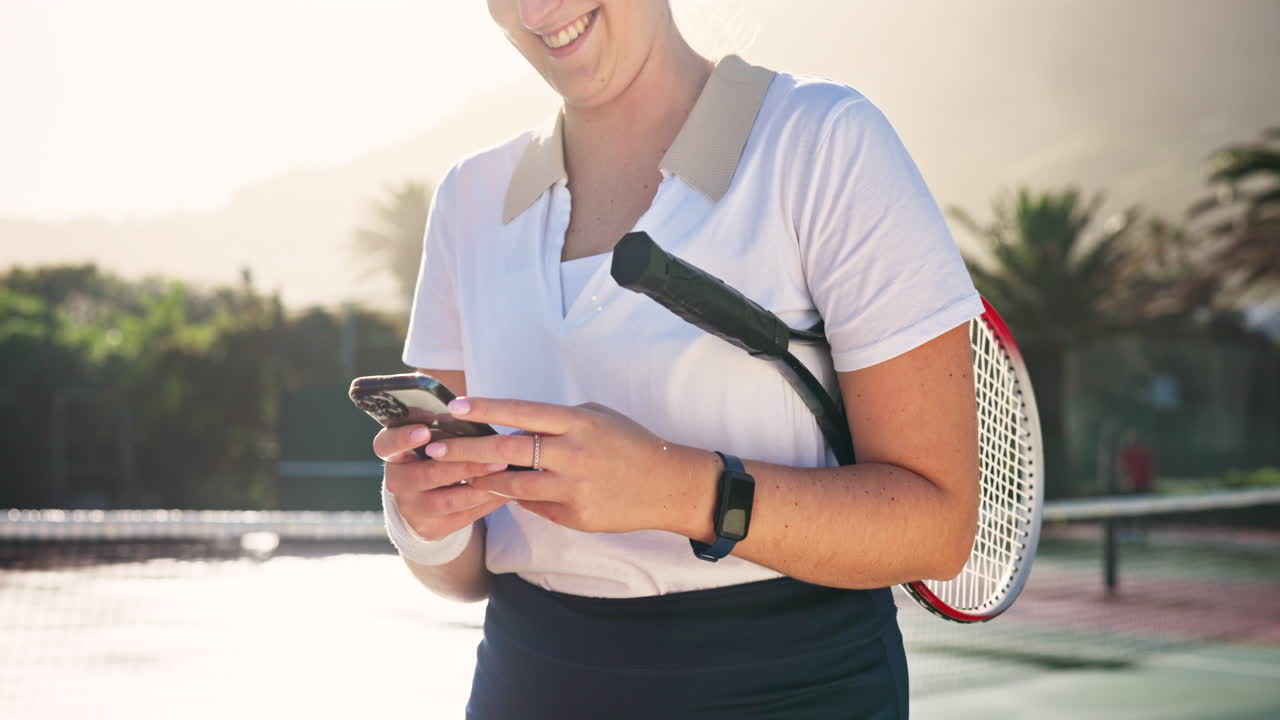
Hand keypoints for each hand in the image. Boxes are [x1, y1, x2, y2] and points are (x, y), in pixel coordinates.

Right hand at [373, 424, 510, 540]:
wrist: (425, 503)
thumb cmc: (436, 457)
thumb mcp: (433, 441)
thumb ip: (445, 430)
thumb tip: (476, 412)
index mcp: (393, 453)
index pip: (387, 444)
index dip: (403, 438)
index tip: (425, 431)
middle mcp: (396, 482)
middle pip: (427, 474)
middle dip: (464, 464)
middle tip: (494, 455)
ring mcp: (410, 508)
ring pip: (447, 499)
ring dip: (480, 485)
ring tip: (504, 471)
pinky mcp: (429, 528)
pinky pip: (462, 517)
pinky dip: (486, 503)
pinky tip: (506, 490)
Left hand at [418, 397, 717, 534]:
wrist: (667, 485)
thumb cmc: (629, 444)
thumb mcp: (596, 417)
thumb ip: (556, 421)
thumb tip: (514, 426)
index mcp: (578, 422)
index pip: (522, 412)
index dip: (486, 409)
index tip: (455, 407)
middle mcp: (573, 454)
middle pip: (507, 451)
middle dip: (465, 450)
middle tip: (433, 448)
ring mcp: (573, 489)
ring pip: (513, 486)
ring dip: (482, 480)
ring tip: (458, 475)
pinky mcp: (574, 517)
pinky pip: (534, 506)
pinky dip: (519, 498)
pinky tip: (506, 493)